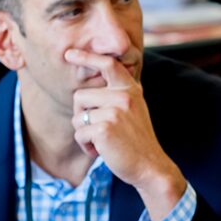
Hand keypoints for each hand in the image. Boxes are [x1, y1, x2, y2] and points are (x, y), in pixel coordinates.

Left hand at [67, 48, 184, 220]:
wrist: (150, 166)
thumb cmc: (137, 141)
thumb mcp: (134, 111)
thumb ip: (117, 96)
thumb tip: (88, 89)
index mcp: (131, 90)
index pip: (108, 65)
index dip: (87, 57)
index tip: (70, 53)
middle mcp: (124, 97)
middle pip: (80, 96)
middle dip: (82, 114)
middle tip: (99, 129)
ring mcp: (115, 111)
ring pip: (78, 116)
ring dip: (84, 132)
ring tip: (103, 141)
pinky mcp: (105, 128)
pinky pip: (79, 133)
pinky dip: (86, 145)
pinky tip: (102, 151)